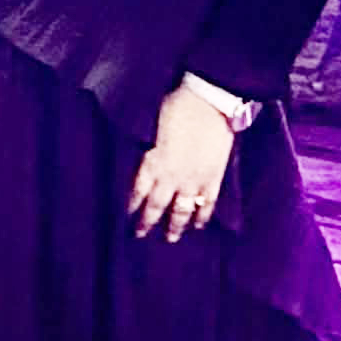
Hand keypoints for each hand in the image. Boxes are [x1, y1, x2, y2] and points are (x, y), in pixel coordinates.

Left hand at [128, 83, 235, 242]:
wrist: (209, 102)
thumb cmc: (177, 106)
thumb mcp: (153, 127)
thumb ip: (150, 146)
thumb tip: (146, 153)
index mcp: (153, 161)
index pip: (138, 190)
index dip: (132, 205)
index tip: (126, 216)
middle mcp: (171, 176)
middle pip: (157, 206)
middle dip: (147, 222)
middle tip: (140, 235)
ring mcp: (194, 180)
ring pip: (182, 211)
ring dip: (175, 226)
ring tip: (171, 238)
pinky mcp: (213, 179)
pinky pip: (207, 204)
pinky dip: (203, 216)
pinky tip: (199, 225)